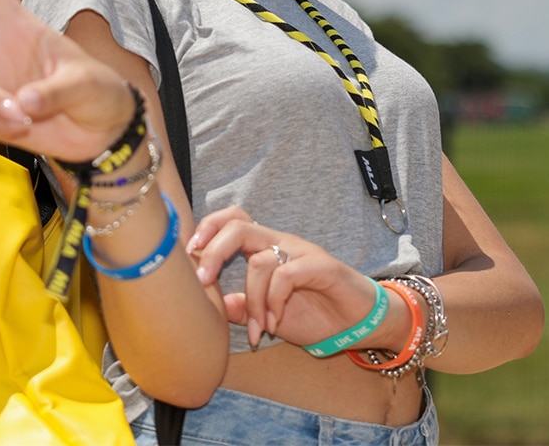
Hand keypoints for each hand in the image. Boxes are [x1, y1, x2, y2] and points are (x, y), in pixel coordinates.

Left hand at [189, 206, 381, 349]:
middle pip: (238, 226)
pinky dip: (273, 302)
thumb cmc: (315, 315)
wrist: (359, 324)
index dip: (207, 229)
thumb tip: (213, 305)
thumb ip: (240, 308)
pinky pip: (286, 275)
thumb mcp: (267, 315)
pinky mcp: (322, 266)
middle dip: (213, 251)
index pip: (232, 220)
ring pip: (259, 260)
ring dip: (251, 300)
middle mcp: (281, 243)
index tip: (189, 253)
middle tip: (203, 281)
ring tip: (257, 327)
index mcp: (265, 248)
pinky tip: (274, 322)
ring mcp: (301, 252)